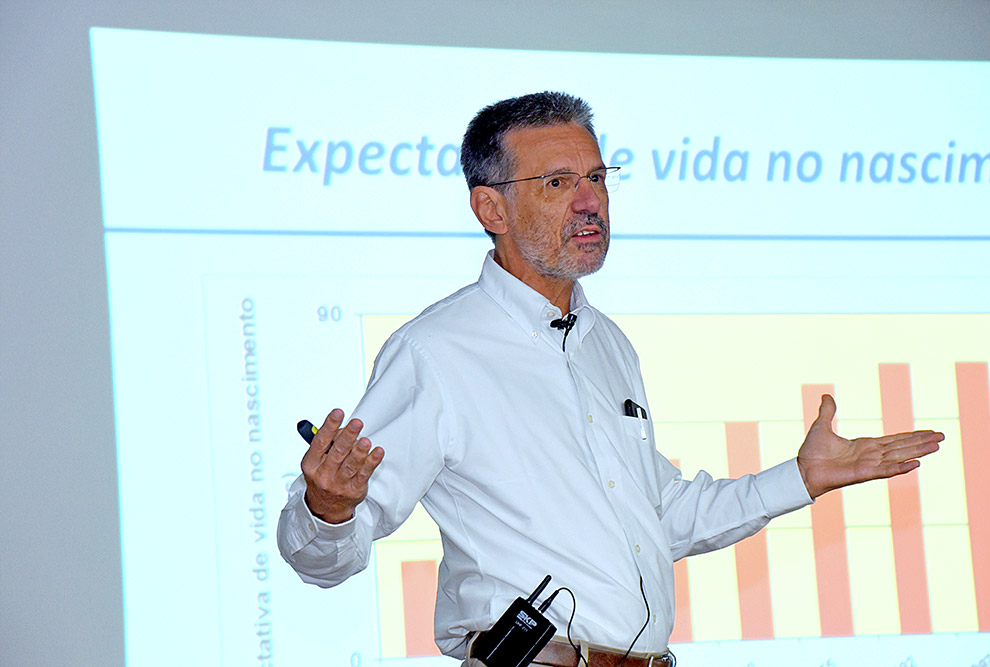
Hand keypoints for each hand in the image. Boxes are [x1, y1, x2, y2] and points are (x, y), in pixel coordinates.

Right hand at [301, 408, 384, 523]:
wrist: (326, 507)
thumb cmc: (323, 476)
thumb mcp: (316, 461)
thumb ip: (328, 443)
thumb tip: (345, 428)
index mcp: (311, 464)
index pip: (320, 442)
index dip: (329, 426)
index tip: (338, 412)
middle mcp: (324, 474)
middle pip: (337, 453)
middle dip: (348, 436)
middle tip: (356, 423)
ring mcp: (339, 484)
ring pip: (351, 465)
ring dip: (359, 451)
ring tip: (365, 440)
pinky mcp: (354, 490)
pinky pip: (364, 474)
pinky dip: (372, 462)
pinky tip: (377, 452)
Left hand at [796, 394, 942, 498]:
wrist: (803, 470)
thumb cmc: (812, 453)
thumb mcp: (822, 426)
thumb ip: (827, 412)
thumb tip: (827, 395)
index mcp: (865, 445)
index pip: (895, 439)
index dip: (912, 435)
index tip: (929, 432)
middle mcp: (871, 455)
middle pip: (902, 446)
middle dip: (922, 442)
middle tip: (942, 437)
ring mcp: (869, 464)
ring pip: (899, 456)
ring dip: (918, 451)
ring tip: (936, 446)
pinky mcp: (864, 473)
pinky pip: (885, 470)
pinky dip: (900, 467)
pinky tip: (916, 464)